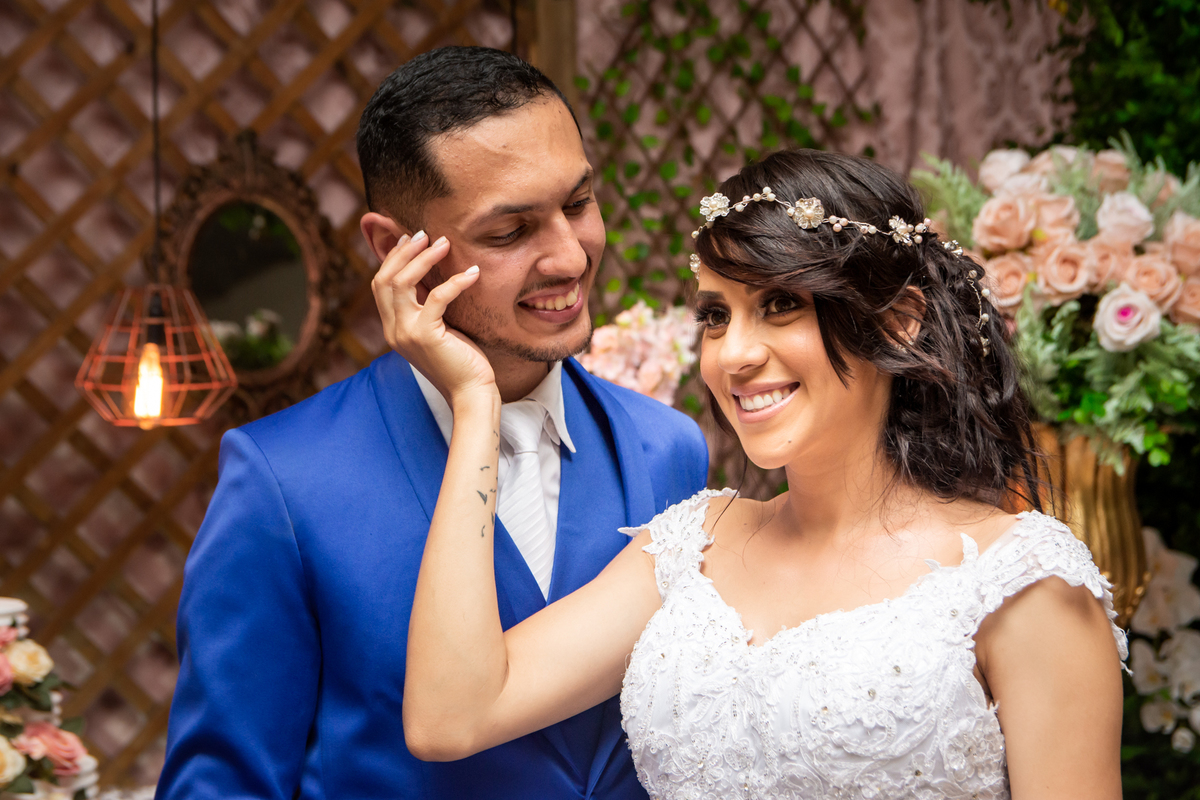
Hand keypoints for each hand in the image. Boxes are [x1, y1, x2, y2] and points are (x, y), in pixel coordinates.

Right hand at [371, 231, 496, 402]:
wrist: (471, 392)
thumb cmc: (461, 360)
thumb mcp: (438, 328)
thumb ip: (427, 306)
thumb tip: (431, 274)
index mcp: (393, 328)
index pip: (380, 285)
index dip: (392, 258)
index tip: (410, 238)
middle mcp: (393, 330)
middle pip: (384, 280)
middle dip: (403, 252)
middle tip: (425, 234)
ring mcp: (406, 334)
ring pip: (403, 283)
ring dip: (424, 259)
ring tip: (444, 243)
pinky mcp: (426, 336)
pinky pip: (437, 298)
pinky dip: (455, 282)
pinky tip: (473, 272)